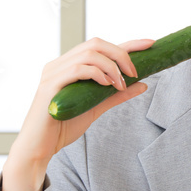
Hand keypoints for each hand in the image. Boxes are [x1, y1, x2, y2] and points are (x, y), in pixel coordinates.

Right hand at [1, 37, 154, 190]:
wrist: (40, 147)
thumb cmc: (63, 126)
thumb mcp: (97, 107)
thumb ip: (117, 95)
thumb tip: (143, 84)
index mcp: (69, 66)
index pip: (100, 47)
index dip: (126, 43)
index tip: (150, 43)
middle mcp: (60, 64)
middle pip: (96, 43)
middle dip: (121, 54)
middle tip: (135, 72)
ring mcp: (53, 73)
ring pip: (88, 53)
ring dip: (111, 67)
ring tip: (120, 84)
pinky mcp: (50, 85)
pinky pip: (77, 69)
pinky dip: (97, 74)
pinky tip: (108, 85)